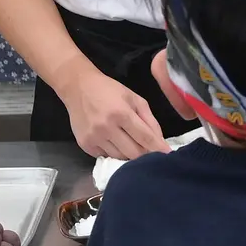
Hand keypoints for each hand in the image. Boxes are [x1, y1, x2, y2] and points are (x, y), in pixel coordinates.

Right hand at [55, 62, 170, 159]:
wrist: (78, 87)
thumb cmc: (109, 90)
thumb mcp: (134, 98)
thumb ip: (149, 119)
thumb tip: (160, 141)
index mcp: (121, 113)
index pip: (145, 137)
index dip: (158, 148)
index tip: (168, 156)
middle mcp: (107, 128)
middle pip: (133, 153)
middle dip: (145, 154)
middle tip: (149, 151)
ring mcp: (94, 138)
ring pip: (120, 157)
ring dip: (129, 154)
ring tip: (131, 144)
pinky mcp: (85, 145)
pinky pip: (105, 156)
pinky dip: (114, 152)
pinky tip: (114, 142)